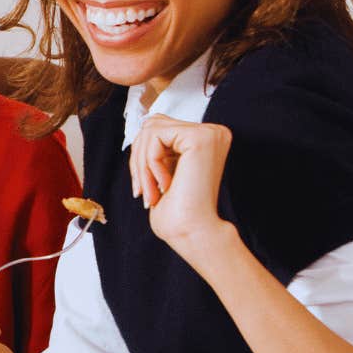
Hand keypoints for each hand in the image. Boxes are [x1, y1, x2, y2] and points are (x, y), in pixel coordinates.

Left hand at [129, 114, 234, 252]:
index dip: (143, 155)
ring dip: (142, 164)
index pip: (160, 127)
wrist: (192, 232)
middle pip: (153, 124)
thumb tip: (146, 120)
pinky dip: (150, 162)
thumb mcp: (164, 168)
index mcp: (207, 138)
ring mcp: (210, 132)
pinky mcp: (200, 137)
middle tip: (143, 190)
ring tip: (150, 191)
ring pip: (150, 129)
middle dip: (139, 159)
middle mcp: (213, 132)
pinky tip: (164, 185)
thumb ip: (161, 143)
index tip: (143, 187)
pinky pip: (155, 136)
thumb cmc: (178, 210)